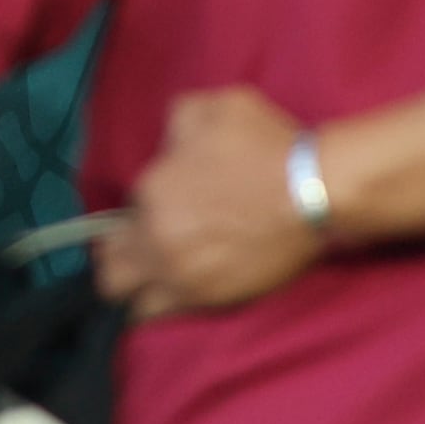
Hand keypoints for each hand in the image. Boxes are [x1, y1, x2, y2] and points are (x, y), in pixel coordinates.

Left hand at [97, 88, 323, 318]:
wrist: (315, 192)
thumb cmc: (265, 146)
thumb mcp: (210, 108)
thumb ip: (172, 128)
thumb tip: (166, 153)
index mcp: (151, 193)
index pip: (114, 220)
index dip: (130, 218)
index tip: (148, 217)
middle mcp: (157, 241)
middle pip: (109, 272)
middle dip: (118, 262)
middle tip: (138, 254)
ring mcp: (183, 277)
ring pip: (131, 302)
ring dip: (137, 290)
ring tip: (154, 279)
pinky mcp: (211, 300)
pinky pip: (164, 315)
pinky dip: (161, 307)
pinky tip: (175, 292)